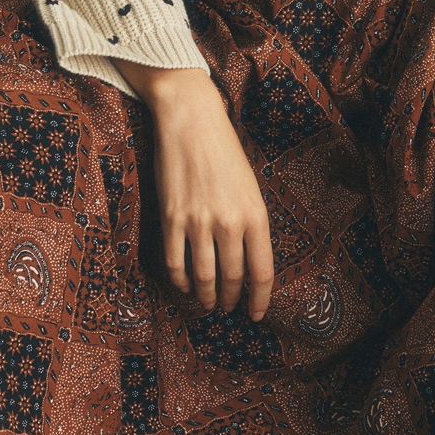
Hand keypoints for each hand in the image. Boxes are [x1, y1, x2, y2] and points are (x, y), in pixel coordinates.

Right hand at [115, 62, 273, 319]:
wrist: (192, 121)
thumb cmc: (224, 152)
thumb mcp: (250, 188)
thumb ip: (251, 224)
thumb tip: (248, 263)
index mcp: (256, 215)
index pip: (262, 271)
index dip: (260, 299)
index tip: (257, 314)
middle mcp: (229, 222)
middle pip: (232, 278)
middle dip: (230, 300)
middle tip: (228, 308)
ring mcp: (198, 222)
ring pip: (203, 277)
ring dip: (206, 297)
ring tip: (207, 304)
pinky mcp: (171, 218)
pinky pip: (175, 263)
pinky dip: (181, 281)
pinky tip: (185, 285)